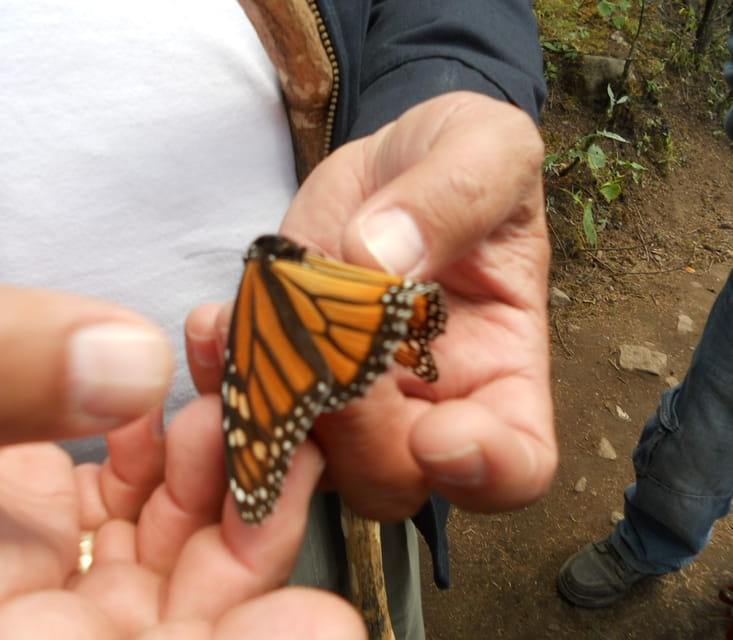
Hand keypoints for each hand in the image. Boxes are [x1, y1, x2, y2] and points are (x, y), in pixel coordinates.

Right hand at [0, 214, 363, 638]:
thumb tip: (127, 370)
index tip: (317, 626)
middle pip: (160, 623)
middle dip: (248, 549)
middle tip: (298, 451)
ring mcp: (31, 552)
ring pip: (171, 554)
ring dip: (229, 473)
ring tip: (237, 380)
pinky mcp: (55, 497)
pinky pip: (153, 493)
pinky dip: (190, 440)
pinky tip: (193, 376)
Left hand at [186, 92, 554, 517]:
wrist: (391, 164)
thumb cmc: (457, 161)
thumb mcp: (485, 148)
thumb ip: (455, 195)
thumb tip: (383, 257)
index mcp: (501, 367)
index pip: (517, 463)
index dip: (485, 472)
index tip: (442, 433)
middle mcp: (425, 403)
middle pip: (391, 478)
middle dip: (356, 431)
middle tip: (336, 351)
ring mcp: (348, 397)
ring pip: (307, 461)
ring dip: (272, 413)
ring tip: (252, 326)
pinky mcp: (288, 371)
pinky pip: (248, 405)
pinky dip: (224, 377)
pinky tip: (215, 321)